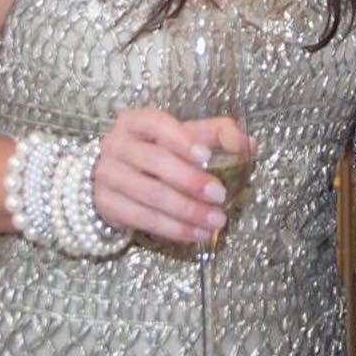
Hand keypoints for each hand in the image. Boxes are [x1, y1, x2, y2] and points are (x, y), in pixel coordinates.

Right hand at [92, 108, 254, 243]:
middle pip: (154, 162)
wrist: (116, 175)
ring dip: (186, 211)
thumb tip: (249, 144)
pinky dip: (174, 229)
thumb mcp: (187, 135)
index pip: (156, 124)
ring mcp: (108, 176)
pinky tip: (197, 234)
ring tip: (216, 220)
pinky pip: (143, 219)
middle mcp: (116, 145)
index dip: (180, 140)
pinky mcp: (107, 205)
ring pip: (150, 195)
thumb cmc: (159, 150)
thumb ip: (218, 134)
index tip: (206, 156)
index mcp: (136, 121)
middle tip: (220, 195)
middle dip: (190, 181)